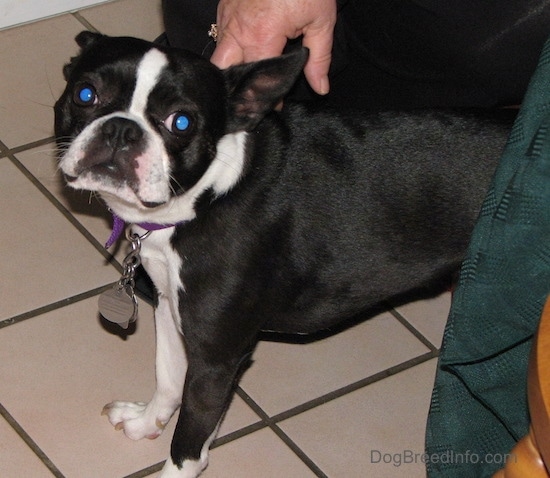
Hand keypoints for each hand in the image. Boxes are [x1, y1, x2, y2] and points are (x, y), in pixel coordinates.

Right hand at [210, 0, 336, 94]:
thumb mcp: (321, 21)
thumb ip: (319, 59)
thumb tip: (320, 89)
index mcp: (262, 36)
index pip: (258, 80)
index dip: (266, 97)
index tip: (273, 108)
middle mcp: (238, 30)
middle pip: (227, 73)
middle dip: (237, 90)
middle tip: (252, 100)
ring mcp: (227, 17)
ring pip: (219, 57)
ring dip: (230, 72)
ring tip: (244, 84)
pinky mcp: (224, 8)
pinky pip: (220, 38)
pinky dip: (228, 52)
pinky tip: (242, 57)